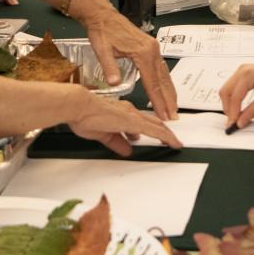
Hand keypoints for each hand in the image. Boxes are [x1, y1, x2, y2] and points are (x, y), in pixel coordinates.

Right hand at [68, 95, 182, 155]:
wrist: (79, 106)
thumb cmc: (84, 115)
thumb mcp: (103, 134)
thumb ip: (116, 142)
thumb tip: (125, 149)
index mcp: (122, 113)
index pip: (141, 122)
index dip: (151, 129)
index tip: (157, 136)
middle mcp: (129, 111)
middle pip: (152, 122)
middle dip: (163, 131)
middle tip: (170, 139)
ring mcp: (133, 115)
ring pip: (157, 125)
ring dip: (166, 134)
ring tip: (174, 142)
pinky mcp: (134, 122)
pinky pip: (155, 131)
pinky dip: (166, 137)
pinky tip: (173, 143)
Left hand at [83, 10, 178, 118]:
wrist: (103, 15)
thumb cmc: (102, 31)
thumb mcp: (102, 50)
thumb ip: (109, 67)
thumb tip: (114, 83)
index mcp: (142, 53)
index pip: (152, 83)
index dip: (158, 101)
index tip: (162, 115)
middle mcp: (152, 50)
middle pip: (163, 80)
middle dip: (168, 100)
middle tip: (173, 117)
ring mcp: (153, 48)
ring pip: (164, 74)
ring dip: (169, 92)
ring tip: (173, 107)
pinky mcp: (151, 47)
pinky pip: (161, 68)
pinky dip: (165, 81)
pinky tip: (166, 89)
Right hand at [219, 56, 253, 129]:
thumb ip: (250, 112)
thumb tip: (239, 122)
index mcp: (247, 74)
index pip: (234, 97)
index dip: (232, 113)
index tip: (233, 125)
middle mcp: (242, 70)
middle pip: (226, 91)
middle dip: (227, 108)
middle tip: (232, 122)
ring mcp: (243, 70)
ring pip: (228, 89)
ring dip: (230, 103)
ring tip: (235, 116)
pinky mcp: (246, 73)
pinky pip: (234, 86)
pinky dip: (234, 97)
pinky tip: (239, 107)